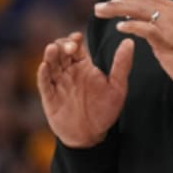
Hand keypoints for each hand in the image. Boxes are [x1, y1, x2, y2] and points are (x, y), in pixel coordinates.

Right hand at [37, 31, 133, 147]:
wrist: (91, 135)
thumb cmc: (105, 110)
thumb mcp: (117, 87)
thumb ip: (122, 65)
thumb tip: (130, 41)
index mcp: (84, 66)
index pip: (76, 46)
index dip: (74, 40)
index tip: (77, 37)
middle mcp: (69, 71)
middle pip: (61, 52)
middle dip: (62, 46)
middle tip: (69, 47)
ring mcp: (58, 83)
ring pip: (50, 64)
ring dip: (50, 55)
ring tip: (53, 49)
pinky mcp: (49, 96)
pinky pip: (44, 83)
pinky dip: (43, 74)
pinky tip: (44, 66)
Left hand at [94, 0, 172, 94]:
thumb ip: (167, 31)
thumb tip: (149, 30)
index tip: (116, 1)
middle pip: (142, 1)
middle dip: (119, 2)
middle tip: (100, 6)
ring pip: (141, 10)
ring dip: (118, 10)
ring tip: (102, 12)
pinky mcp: (170, 41)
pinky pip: (146, 29)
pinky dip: (132, 26)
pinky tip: (119, 27)